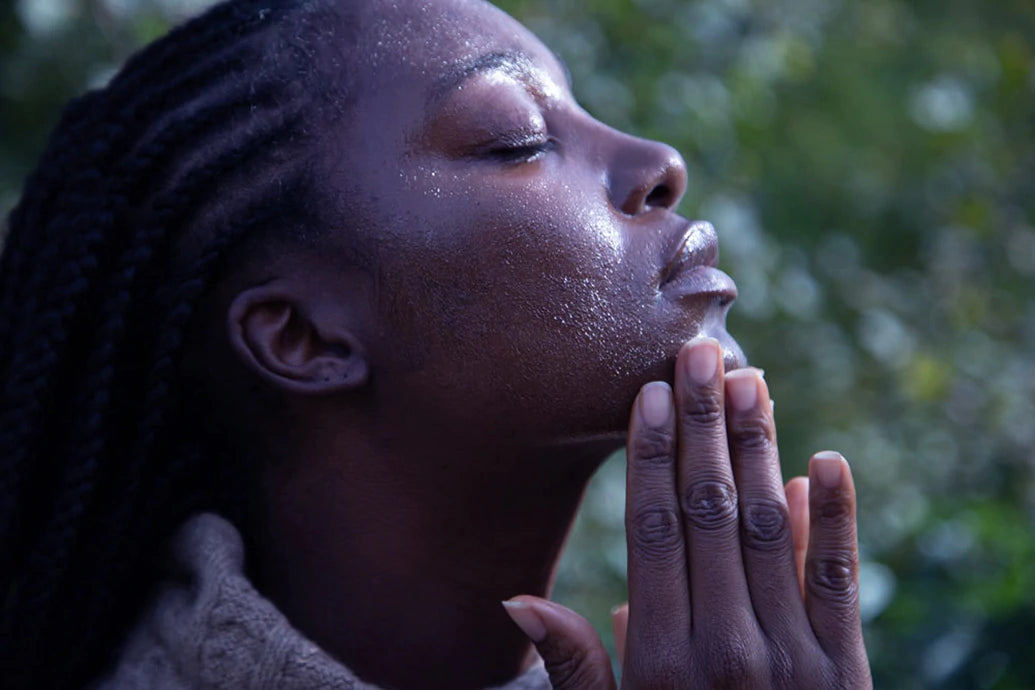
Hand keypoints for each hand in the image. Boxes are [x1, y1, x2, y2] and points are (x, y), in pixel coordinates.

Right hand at [503, 337, 870, 687]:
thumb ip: (572, 666)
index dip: (651, 456)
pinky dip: (833, 518)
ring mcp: (791, 657)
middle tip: (699, 353)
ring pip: (767, 528)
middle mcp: (724, 648)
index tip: (649, 391)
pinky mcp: (845, 669)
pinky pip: (836, 580)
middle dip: (703, 426)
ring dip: (758, 448)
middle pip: (708, 512)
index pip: (653, 530)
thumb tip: (515, 600)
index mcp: (658, 659)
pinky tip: (823, 460)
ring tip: (749, 379)